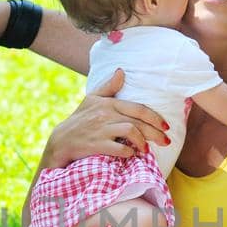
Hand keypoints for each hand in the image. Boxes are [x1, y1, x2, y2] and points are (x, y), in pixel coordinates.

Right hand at [44, 71, 168, 166]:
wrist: (61, 141)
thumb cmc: (79, 120)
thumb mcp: (92, 100)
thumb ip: (109, 87)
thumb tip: (122, 72)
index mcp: (108, 104)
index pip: (138, 108)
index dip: (155, 117)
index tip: (166, 126)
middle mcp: (106, 115)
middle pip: (138, 122)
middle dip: (156, 133)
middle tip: (166, 141)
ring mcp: (101, 130)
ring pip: (130, 131)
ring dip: (142, 142)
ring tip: (146, 149)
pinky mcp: (96, 145)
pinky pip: (118, 148)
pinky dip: (128, 152)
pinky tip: (132, 154)